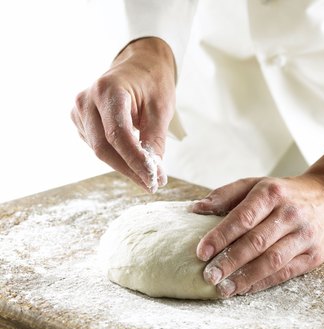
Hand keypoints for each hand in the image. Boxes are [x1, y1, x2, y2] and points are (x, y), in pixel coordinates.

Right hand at [71, 37, 175, 192]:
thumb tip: (153, 172)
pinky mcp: (80, 120)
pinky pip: (96, 145)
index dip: (135, 161)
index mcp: (108, 90)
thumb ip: (155, 140)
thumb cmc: (152, 82)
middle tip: (152, 184)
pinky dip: (116, 157)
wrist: (139, 65)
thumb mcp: (161, 108)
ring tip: (147, 175)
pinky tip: (131, 160)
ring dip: (123, 166)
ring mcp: (79, 110)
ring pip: (99, 150)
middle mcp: (87, 100)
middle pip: (103, 147)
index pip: (118, 135)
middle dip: (129, 170)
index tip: (153, 179)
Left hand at [193, 152, 323, 296]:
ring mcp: (304, 235)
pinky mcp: (315, 254)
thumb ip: (225, 195)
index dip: (220, 236)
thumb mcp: (256, 184)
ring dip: (245, 277)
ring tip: (223, 289)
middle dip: (230, 261)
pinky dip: (263, 282)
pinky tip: (245, 288)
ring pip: (271, 260)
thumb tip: (194, 208)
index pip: (242, 218)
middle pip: (256, 242)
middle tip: (209, 276)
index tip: (201, 252)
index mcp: (270, 193)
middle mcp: (289, 213)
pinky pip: (286, 272)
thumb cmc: (284, 192)